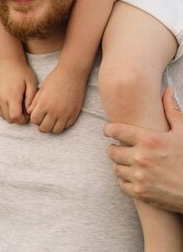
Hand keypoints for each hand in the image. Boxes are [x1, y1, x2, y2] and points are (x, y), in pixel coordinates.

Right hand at [0, 60, 36, 123]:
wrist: (8, 61)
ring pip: (2, 116)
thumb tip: (29, 111)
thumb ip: (31, 99)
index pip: (15, 117)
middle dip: (17, 119)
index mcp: (12, 96)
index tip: (27, 114)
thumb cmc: (22, 72)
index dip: (22, 120)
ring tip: (17, 107)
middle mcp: (1, 98)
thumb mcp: (32, 83)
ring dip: (10, 115)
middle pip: (8, 119)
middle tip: (24, 111)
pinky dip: (2, 112)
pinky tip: (9, 105)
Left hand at [28, 65, 85, 132]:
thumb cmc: (55, 79)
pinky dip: (62, 125)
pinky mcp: (74, 114)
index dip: (34, 118)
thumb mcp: (42, 88)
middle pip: (44, 129)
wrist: (72, 74)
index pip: (35, 120)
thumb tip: (29, 112)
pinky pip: (66, 126)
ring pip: (56, 130)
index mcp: (44, 104)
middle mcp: (54, 111)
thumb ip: (35, 102)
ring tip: (52, 119)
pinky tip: (60, 118)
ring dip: (52, 127)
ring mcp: (65, 114)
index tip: (37, 114)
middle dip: (42, 125)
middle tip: (44, 119)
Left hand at [104, 87, 182, 212]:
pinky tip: (132, 175)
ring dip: (119, 164)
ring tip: (126, 161)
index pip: (116, 131)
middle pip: (112, 151)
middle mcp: (140, 158)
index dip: (109, 129)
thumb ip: (171, 110)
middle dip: (114, 148)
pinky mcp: (140, 193)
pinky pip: (122, 184)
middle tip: (119, 147)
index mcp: (148, 140)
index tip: (108, 130)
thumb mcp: (182, 132)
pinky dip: (125, 180)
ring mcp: (139, 177)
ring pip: (115, 168)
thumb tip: (167, 90)